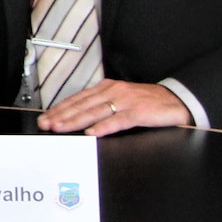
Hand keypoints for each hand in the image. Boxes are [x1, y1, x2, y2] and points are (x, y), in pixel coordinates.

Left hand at [38, 79, 189, 136]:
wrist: (176, 100)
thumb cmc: (146, 102)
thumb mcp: (121, 100)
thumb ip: (102, 106)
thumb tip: (79, 119)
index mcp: (107, 88)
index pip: (78, 99)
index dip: (60, 109)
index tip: (45, 118)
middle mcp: (113, 92)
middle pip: (82, 105)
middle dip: (61, 115)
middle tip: (45, 124)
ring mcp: (126, 101)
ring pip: (95, 112)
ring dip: (75, 120)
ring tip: (60, 127)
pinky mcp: (138, 112)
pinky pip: (118, 120)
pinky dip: (103, 127)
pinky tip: (91, 132)